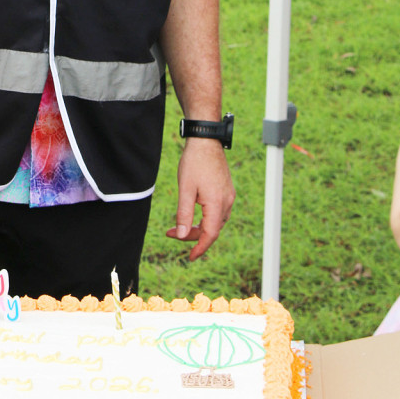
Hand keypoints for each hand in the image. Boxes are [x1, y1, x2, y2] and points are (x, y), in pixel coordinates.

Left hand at [166, 137, 234, 259]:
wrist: (206, 141)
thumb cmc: (194, 163)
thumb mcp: (185, 189)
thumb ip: (184, 214)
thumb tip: (181, 236)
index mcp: (217, 203)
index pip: (210, 234)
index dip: (200, 248)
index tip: (190, 257)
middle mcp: (226, 202)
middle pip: (212, 229)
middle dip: (192, 235)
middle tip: (171, 233)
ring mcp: (228, 196)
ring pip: (215, 221)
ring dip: (198, 227)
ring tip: (178, 225)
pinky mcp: (226, 191)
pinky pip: (217, 212)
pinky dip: (205, 218)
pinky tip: (192, 213)